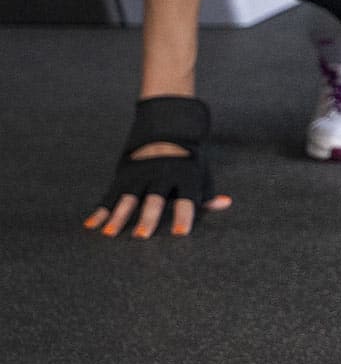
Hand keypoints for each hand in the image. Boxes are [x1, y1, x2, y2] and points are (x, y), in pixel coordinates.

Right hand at [84, 141, 233, 239]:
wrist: (167, 127)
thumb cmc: (188, 159)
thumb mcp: (201, 172)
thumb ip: (208, 193)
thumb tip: (225, 203)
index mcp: (185, 177)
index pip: (187, 199)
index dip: (184, 215)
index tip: (180, 233)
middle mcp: (162, 176)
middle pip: (154, 200)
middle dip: (148, 217)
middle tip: (141, 235)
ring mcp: (140, 175)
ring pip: (128, 198)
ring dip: (118, 216)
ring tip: (109, 233)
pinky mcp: (124, 175)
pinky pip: (110, 195)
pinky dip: (100, 210)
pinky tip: (90, 225)